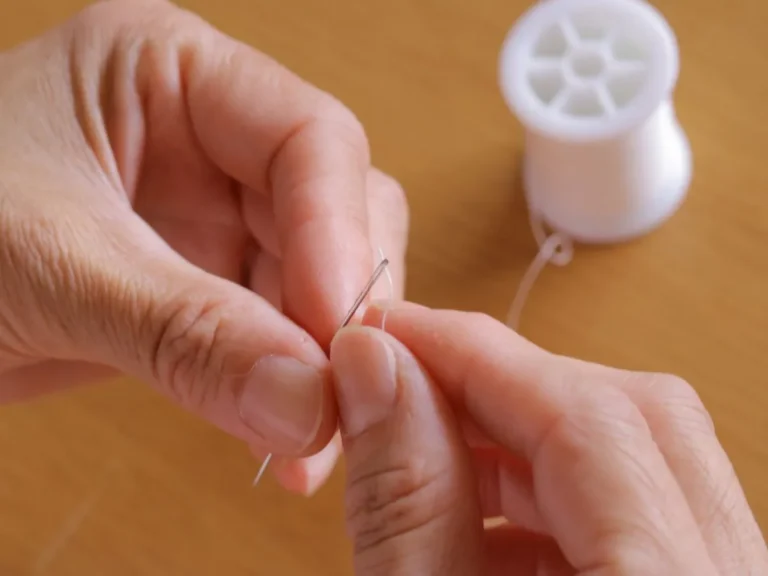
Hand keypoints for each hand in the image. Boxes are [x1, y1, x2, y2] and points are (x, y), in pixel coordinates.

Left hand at [0, 0, 407, 494]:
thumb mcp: (47, 267)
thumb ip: (184, 333)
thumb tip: (309, 402)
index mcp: (171, 72)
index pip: (310, 136)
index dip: (340, 232)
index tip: (340, 334)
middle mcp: (209, 138)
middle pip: (337, 208)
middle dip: (342, 306)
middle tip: (340, 395)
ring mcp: (213, 214)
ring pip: (320, 279)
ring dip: (324, 362)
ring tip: (310, 441)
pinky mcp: (205, 284)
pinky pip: (280, 331)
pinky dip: (289, 389)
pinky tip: (284, 446)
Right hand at [330, 303, 767, 573]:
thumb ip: (404, 501)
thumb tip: (376, 368)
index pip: (586, 417)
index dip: (473, 354)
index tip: (391, 331)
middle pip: (635, 418)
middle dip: (501, 388)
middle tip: (403, 383)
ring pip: (642, 458)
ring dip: (521, 443)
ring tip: (427, 458)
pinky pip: (643, 516)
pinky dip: (548, 501)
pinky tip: (474, 525)